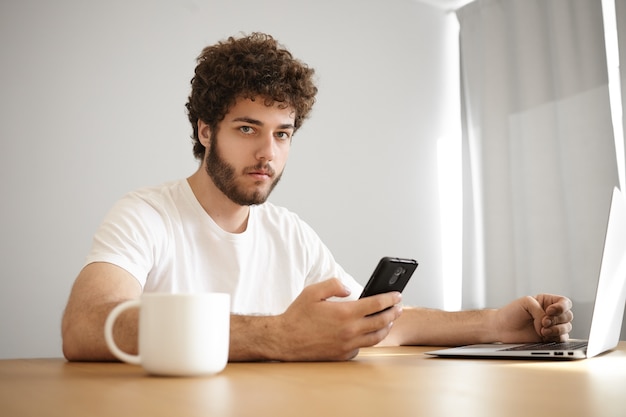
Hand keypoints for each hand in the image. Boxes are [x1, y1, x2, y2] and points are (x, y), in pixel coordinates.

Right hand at [276, 278, 402, 360]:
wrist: (285, 340)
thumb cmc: (297, 315)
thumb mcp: (313, 291)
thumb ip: (334, 285)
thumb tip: (349, 289)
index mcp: (345, 312)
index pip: (376, 304)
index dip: (389, 298)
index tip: (397, 295)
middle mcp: (350, 330)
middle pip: (381, 321)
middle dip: (393, 313)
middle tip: (398, 307)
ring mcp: (347, 345)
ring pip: (376, 337)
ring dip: (386, 328)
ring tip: (389, 321)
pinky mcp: (342, 355)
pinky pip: (362, 347)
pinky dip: (368, 339)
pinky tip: (368, 333)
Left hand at [494, 294, 572, 342]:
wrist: (502, 328)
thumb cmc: (511, 313)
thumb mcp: (526, 302)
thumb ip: (540, 310)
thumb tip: (548, 322)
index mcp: (546, 302)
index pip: (565, 302)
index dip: (561, 307)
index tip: (549, 311)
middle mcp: (551, 314)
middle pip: (568, 316)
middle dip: (557, 319)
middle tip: (543, 322)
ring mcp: (551, 326)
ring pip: (567, 328)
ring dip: (556, 329)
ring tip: (542, 331)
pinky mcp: (549, 338)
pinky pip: (562, 339)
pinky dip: (555, 338)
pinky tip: (544, 336)